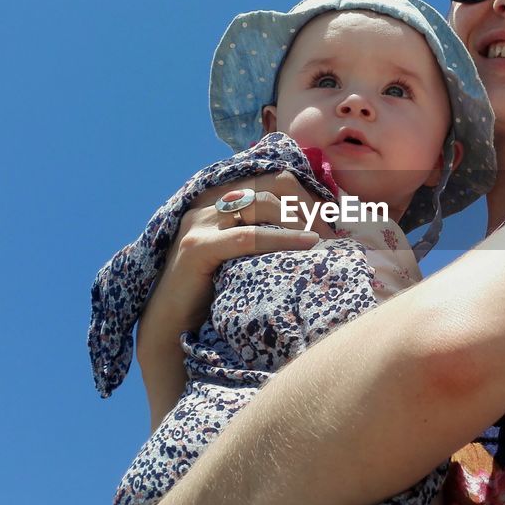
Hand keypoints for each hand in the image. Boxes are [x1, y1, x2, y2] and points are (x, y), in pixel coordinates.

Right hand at [136, 171, 335, 423]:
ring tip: (324, 240)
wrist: (171, 325)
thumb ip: (265, 233)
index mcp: (221, 197)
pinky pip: (248, 236)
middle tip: (333, 231)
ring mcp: (200, 222)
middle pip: (272, 185)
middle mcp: (208, 202)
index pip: (273, 179)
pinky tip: (307, 245)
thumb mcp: (243, 254)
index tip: (332, 217)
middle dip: (308, 204)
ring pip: (261, 205)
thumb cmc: (214, 291)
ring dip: (299, 220)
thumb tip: (317, 230)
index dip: (307, 194)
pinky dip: (281, 238)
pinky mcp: (197, 248)